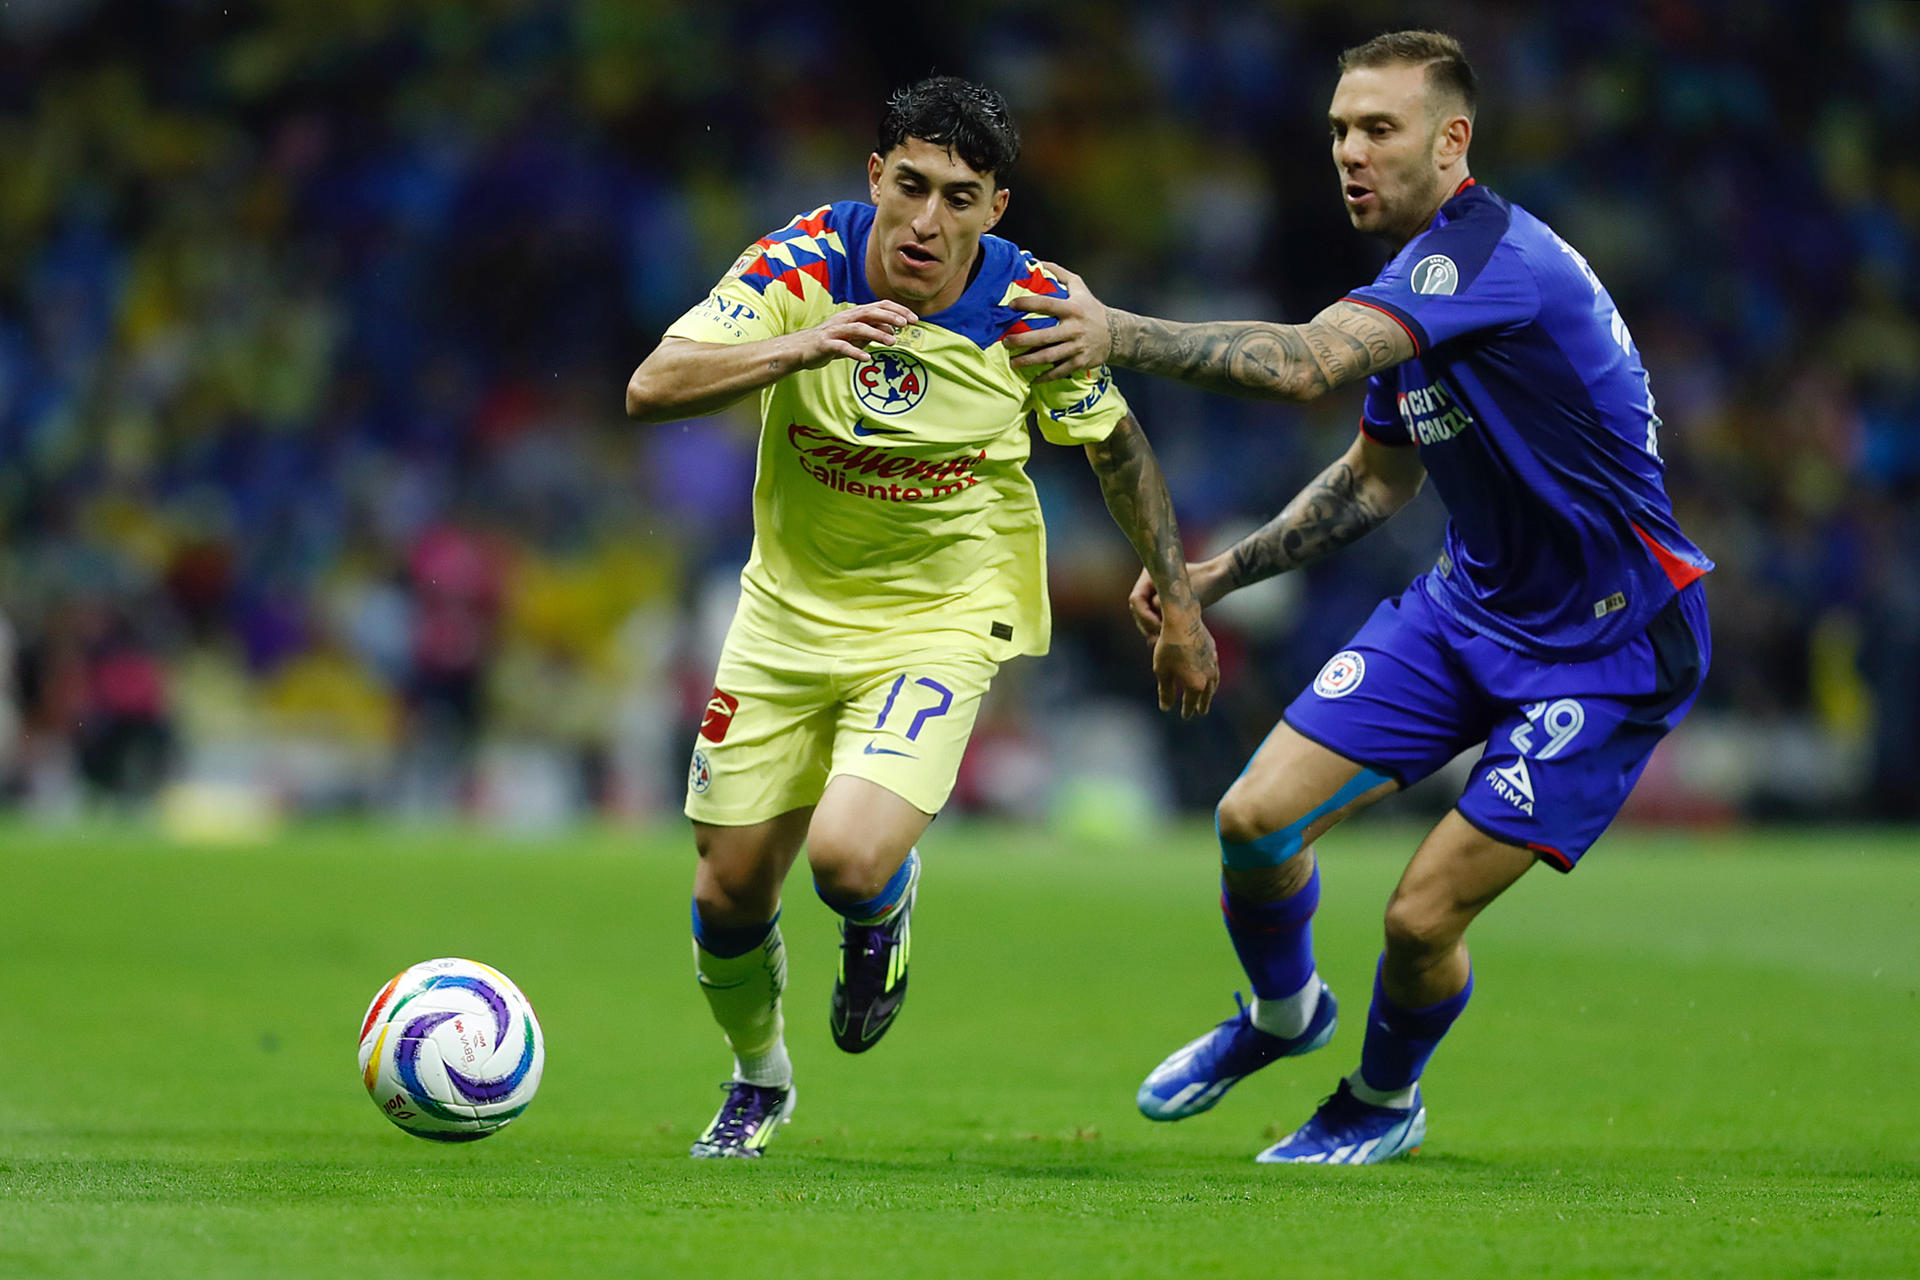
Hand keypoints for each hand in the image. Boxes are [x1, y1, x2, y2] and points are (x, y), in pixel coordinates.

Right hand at [795, 301, 918, 367]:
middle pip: (870, 312)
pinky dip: (855, 352)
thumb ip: (873, 332)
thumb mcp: (856, 337)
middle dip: (889, 316)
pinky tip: (867, 359)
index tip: (913, 319)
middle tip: (906, 323)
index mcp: (854, 315)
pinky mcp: (826, 344)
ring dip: (876, 333)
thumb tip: (892, 330)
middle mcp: (846, 319)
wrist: (802, 349)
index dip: (897, 310)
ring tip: (892, 341)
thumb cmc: (831, 341)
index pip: (879, 306)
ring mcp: (835, 331)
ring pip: (858, 328)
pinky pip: (842, 347)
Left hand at [1002, 261, 1111, 381]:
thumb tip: (1035, 261)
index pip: (1046, 304)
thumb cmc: (1091, 308)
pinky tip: (1033, 380)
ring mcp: (1077, 347)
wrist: (1116, 333)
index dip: (1027, 303)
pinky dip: (1046, 377)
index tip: (1010, 305)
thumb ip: (1059, 273)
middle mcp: (1074, 328)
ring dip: (1029, 360)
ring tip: (1012, 362)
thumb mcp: (1079, 286)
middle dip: (1022, 340)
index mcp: (1072, 308)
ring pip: (1049, 356)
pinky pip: (1060, 371)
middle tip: (1005, 342)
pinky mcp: (1080, 362)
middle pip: (1044, 336)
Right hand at [1128, 558, 1230, 638]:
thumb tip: (1150, 623)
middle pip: (1139, 610)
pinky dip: (1159, 629)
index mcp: (1149, 575)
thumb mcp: (1181, 596)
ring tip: (1164, 641)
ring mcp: (1155, 594)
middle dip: (1147, 625)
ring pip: (1145, 617)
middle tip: (1160, 638)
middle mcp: (1149, 584)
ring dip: (1152, 629)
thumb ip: (1162, 606)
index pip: (1136, 599)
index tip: (1159, 627)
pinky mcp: (1163, 604)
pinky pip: (1154, 619)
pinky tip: (1167, 640)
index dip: (1144, 616)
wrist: (1219, 580)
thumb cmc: (1204, 582)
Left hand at [1153, 604, 1217, 718]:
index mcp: (1195, 685)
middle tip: (1201, 711)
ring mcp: (1213, 664)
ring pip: (1214, 683)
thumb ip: (1165, 691)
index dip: (1187, 710)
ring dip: (1210, 691)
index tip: (1186, 716)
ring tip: (1208, 695)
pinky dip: (1212, 677)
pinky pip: (1215, 669)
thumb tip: (1166, 707)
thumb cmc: (1168, 647)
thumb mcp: (1162, 671)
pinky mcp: (1213, 651)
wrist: (1184, 622)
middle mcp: (1208, 677)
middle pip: (1206, 695)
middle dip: (1202, 704)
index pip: (1191, 703)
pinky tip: (1209, 674)